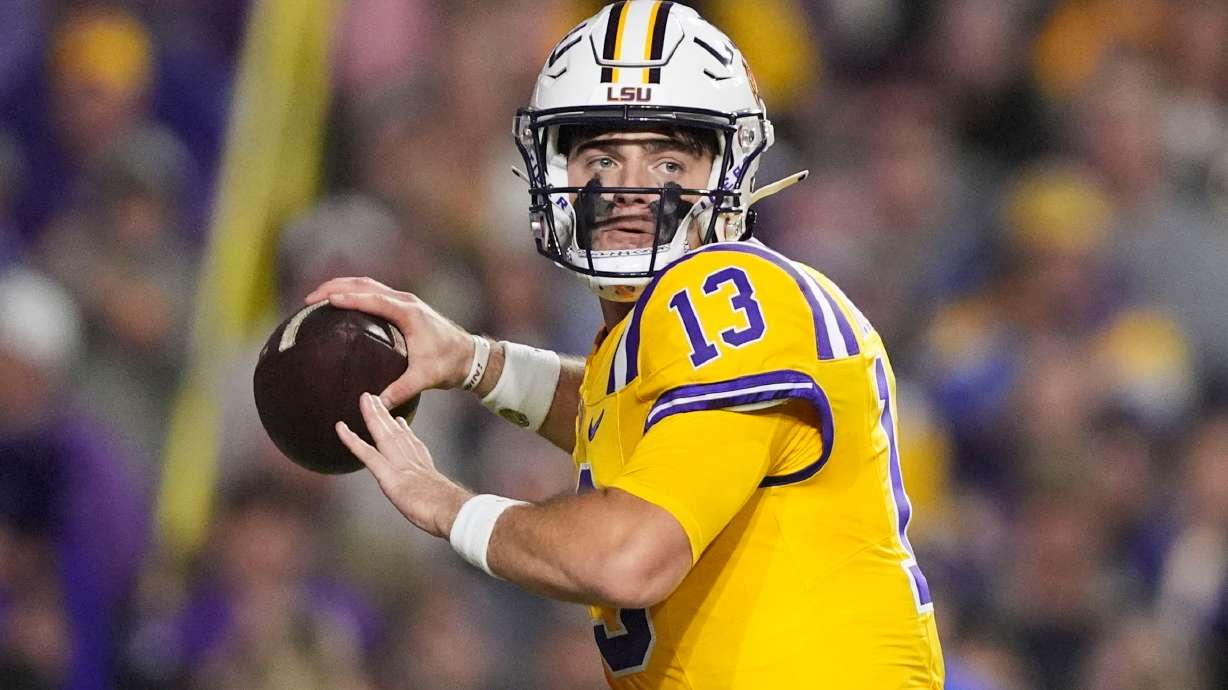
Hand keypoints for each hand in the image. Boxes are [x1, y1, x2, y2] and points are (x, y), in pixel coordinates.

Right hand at [306, 277, 474, 406]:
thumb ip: (400, 390)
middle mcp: (405, 301)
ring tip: (317, 297)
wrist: (469, 356)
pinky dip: (354, 292)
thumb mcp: (424, 378)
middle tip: (310, 299)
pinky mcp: (403, 306)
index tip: (325, 301)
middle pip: (365, 285)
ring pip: (368, 285)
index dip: (348, 299)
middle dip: (335, 287)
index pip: (373, 300)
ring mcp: (404, 301)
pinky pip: (374, 293)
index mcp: (408, 313)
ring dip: (342, 286)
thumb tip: (376, 404)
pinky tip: (340, 303)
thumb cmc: (448, 364)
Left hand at [337, 393, 471, 537]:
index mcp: (425, 468)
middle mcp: (412, 461)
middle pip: (396, 433)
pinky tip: (340, 428)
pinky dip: (351, 440)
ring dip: (373, 415)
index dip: (404, 431)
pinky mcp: (387, 474)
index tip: (399, 420)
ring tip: (365, 398)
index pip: (412, 444)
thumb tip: (447, 507)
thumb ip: (440, 499)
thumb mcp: (445, 503)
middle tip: (376, 399)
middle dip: (386, 416)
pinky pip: (366, 453)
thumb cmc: (452, 511)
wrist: (450, 509)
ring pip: (383, 434)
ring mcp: (399, 465)